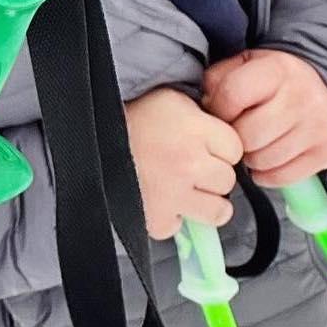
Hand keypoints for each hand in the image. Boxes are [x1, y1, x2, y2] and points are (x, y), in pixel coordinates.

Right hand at [124, 86, 242, 238]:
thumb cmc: (131, 118)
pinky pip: (180, 226)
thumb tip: (224, 129)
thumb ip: (202, 115)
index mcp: (195, 130)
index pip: (236, 149)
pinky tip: (161, 200)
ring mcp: (175, 195)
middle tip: (192, 167)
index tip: (206, 146)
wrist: (90, 140)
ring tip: (187, 191)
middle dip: (213, 175)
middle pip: (227, 180)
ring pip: (218, 211)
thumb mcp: (171, 100)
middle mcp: (189, 163)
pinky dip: (172, 217)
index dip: (221, 148)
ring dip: (205, 202)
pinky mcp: (157, 219)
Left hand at [202, 50, 326, 188]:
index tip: (222, 112)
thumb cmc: (275, 81)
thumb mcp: (247, 65)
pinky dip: (267, 174)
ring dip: (250, 158)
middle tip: (239, 133)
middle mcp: (301, 97)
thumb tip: (206, 107)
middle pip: (247, 135)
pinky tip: (267, 159)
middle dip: (235, 139)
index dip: (219, 109)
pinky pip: (281, 177)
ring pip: (263, 160)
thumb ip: (220, 79)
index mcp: (278, 69)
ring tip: (254, 144)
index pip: (232, 95)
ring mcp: (317, 126)